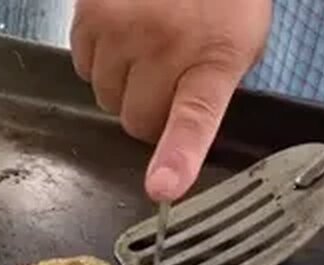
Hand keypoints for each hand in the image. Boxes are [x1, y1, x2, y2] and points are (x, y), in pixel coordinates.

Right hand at [70, 0, 271, 201]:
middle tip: (166, 80)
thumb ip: (213, 89)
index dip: (176, 158)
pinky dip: (99, 55)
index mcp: (213, 62)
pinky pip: (82, 63)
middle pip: (134, 121)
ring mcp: (123, 27)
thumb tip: (180, 130)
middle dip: (147, 111)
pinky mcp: (90, 11)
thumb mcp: (241, 43)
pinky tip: (124, 31)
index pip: (193, 120)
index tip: (162, 188)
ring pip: (103, 94)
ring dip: (121, 82)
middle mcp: (165, 45)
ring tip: (145, 48)